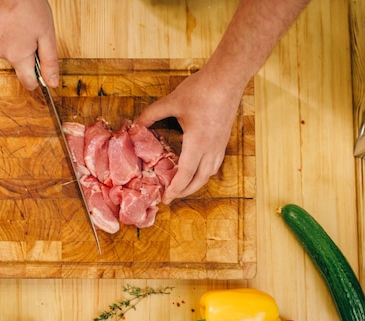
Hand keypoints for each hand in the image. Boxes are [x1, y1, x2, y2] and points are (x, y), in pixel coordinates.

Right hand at [0, 0, 58, 89]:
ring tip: (28, 24)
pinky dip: (15, 35)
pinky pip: (8, 41)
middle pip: (23, 66)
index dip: (41, 78)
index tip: (47, 64)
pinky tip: (19, 20)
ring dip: (24, 43)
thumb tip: (52, 83)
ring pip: (15, 52)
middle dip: (34, 56)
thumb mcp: (46, 35)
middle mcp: (4, 54)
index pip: (29, 83)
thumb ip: (49, 62)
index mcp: (18, 58)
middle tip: (39, 35)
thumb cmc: (25, 5)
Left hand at [136, 66, 245, 203]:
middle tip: (172, 197)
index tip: (166, 198)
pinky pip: (215, 162)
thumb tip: (136, 124)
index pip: (185, 174)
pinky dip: (205, 171)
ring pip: (210, 172)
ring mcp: (220, 144)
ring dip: (197, 182)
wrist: (228, 78)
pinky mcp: (224, 138)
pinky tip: (198, 167)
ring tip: (184, 185)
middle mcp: (211, 148)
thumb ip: (152, 114)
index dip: (175, 189)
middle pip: (200, 180)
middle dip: (186, 191)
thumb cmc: (202, 90)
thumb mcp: (172, 102)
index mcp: (197, 143)